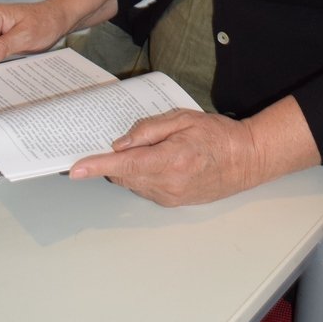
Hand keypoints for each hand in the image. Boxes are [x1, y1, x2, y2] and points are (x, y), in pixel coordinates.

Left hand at [70, 110, 262, 205]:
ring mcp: (170, 197)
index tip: (76, 169)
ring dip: (129, 168)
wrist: (246, 160)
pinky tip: (154, 161)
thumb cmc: (219, 135)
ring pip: (132, 183)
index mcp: (171, 160)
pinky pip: (144, 189)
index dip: (97, 166)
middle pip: (124, 176)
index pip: (125, 165)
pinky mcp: (172, 202)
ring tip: (148, 149)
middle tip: (114, 144)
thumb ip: (150, 129)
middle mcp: (168, 184)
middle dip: (113, 161)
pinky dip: (140, 175)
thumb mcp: (184, 119)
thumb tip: (120, 143)